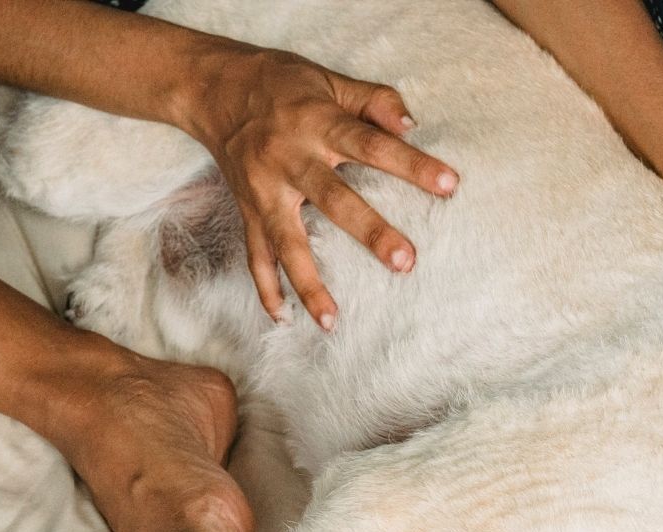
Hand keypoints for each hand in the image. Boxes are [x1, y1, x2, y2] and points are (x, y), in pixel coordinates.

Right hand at [179, 45, 459, 328]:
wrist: (212, 86)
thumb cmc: (282, 84)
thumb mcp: (329, 80)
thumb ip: (374, 101)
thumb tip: (412, 126)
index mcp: (316, 124)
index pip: (372, 145)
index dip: (411, 164)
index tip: (449, 185)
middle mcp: (289, 160)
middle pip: (334, 200)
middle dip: (369, 232)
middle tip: (405, 261)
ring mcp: (264, 191)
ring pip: (288, 243)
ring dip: (308, 283)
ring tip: (331, 321)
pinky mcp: (247, 211)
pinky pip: (255, 256)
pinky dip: (266, 289)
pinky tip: (283, 319)